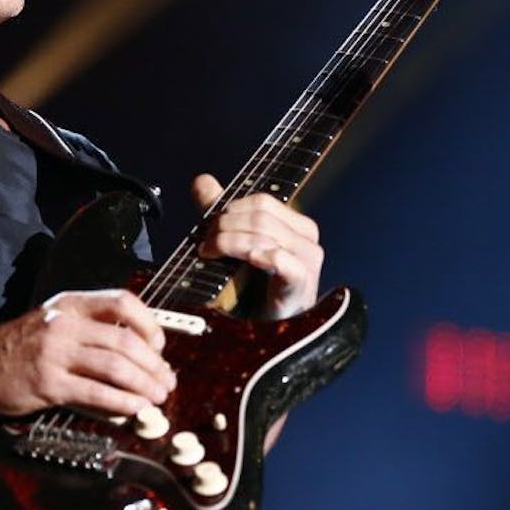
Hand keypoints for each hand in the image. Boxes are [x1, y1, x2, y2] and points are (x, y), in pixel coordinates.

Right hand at [0, 289, 175, 416]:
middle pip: (125, 340)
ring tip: (156, 397)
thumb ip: (91, 328)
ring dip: (143, 385)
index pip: (122, 302)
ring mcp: (55, 353)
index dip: (149, 324)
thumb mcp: (55, 322)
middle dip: (153, 365)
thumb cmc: (22, 346)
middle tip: (166, 381)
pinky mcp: (48, 384)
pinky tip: (133, 409)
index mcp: (71, 304)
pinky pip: (95, 393)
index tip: (159, 346)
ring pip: (115, 367)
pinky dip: (121, 402)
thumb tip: (139, 352)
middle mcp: (64, 324)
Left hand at [190, 173, 323, 320]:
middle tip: (205, 243)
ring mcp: (307, 261)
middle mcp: (307, 239)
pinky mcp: (302, 283)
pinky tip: (248, 258)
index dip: (230, 209)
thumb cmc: (256, 287)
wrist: (267, 329)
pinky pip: (284, 262)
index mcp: (297, 225)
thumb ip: (221, 211)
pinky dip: (262, 256)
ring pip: (265, 235)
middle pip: (261, 216)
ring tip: (210, 253)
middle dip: (225, 226)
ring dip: (229, 242)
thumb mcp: (236, 243)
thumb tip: (202, 181)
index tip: (208, 227)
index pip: (262, 201)